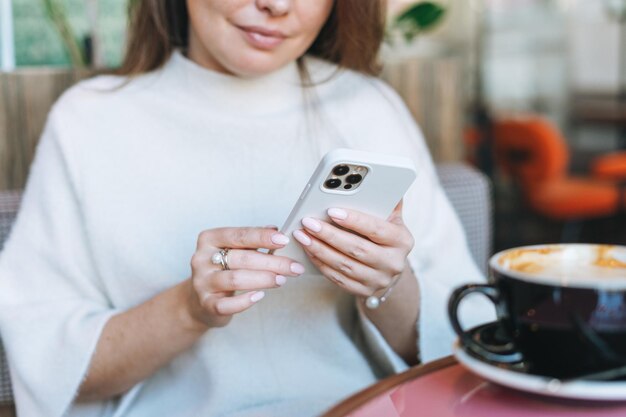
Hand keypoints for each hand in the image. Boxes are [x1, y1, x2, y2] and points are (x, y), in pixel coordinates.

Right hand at [187, 227, 304, 328]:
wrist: (199, 300)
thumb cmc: (223, 270)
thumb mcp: (234, 250)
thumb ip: (252, 240)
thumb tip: (277, 230)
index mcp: (209, 239)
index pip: (239, 235)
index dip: (263, 237)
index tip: (284, 240)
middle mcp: (201, 258)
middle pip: (242, 258)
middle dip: (272, 262)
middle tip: (294, 267)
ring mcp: (201, 282)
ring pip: (236, 279)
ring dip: (263, 279)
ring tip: (282, 280)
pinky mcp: (205, 304)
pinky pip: (226, 304)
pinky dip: (245, 301)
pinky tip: (260, 296)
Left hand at [292, 202, 413, 298]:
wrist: (389, 270)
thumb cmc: (386, 237)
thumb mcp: (392, 220)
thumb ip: (386, 201)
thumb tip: (380, 179)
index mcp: (402, 240)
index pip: (376, 229)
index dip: (354, 220)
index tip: (331, 210)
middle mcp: (393, 263)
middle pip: (357, 248)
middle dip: (329, 235)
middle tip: (308, 223)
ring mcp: (378, 280)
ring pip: (344, 265)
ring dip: (320, 250)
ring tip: (302, 235)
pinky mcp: (364, 291)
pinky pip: (338, 278)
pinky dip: (321, 264)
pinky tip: (309, 251)